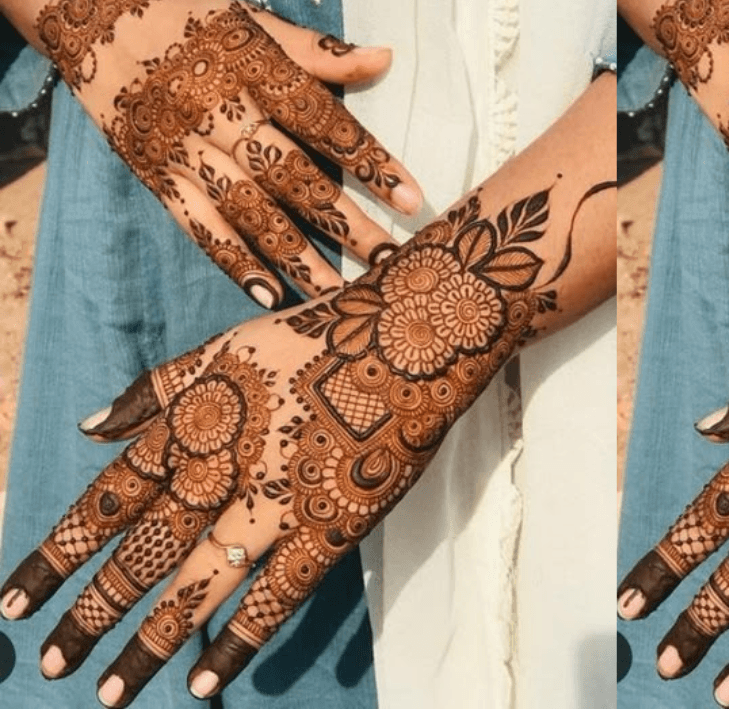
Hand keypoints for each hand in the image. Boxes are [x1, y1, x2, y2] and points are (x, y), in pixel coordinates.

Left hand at [0, 189, 554, 706]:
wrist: (414, 331)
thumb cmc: (320, 332)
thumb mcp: (226, 345)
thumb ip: (159, 388)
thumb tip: (91, 426)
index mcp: (195, 422)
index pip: (110, 500)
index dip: (60, 553)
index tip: (14, 599)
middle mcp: (224, 467)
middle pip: (143, 553)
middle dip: (90, 612)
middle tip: (50, 663)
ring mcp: (281, 500)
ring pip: (199, 583)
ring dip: (150, 639)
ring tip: (110, 692)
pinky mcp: (336, 523)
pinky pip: (280, 593)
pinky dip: (241, 638)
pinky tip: (205, 681)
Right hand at [37, 0, 422, 306]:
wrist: (96, 21)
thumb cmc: (192, 21)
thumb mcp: (253, 20)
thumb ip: (318, 51)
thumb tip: (386, 57)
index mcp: (252, 73)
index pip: (322, 123)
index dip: (368, 161)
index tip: (411, 199)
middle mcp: (219, 115)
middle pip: (291, 176)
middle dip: (344, 223)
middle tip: (390, 261)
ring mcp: (186, 151)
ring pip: (249, 211)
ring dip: (298, 256)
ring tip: (340, 295)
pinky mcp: (158, 177)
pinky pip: (198, 226)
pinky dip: (233, 261)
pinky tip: (269, 294)